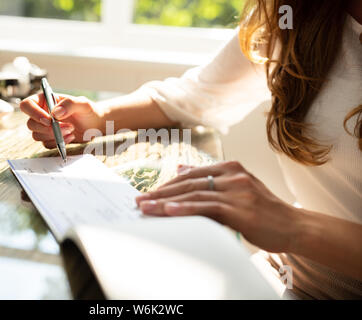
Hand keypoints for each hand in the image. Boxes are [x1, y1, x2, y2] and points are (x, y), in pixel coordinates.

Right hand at [20, 93, 102, 148]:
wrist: (94, 125)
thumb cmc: (88, 110)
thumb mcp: (82, 103)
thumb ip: (69, 104)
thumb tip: (55, 113)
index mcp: (45, 100)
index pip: (27, 105)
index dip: (34, 113)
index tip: (49, 120)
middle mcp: (42, 113)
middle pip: (31, 124)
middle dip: (48, 129)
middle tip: (68, 127)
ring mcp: (45, 127)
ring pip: (37, 135)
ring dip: (54, 136)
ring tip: (71, 130)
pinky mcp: (50, 138)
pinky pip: (46, 144)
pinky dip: (58, 143)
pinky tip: (71, 137)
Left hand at [135, 162, 302, 252]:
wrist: (294, 225)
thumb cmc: (263, 210)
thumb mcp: (237, 188)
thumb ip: (210, 178)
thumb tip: (180, 169)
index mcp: (231, 168)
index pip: (191, 174)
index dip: (167, 183)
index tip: (149, 192)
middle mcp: (233, 175)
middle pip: (188, 182)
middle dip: (161, 192)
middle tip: (139, 200)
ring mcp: (237, 191)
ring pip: (194, 193)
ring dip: (166, 201)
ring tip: (146, 207)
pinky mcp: (240, 208)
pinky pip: (207, 207)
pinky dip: (186, 208)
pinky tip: (169, 210)